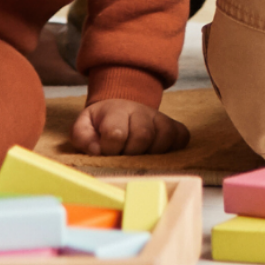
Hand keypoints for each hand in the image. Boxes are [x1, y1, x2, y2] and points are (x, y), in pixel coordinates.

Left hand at [69, 98, 190, 155]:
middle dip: (130, 153)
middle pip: (143, 137)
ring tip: (139, 156)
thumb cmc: (101, 124)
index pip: (116, 133)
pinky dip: (174, 148)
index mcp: (116, 111)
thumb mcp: (84, 126)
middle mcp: (141, 111)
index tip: (106, 152)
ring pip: (164, 138)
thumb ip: (82, 137)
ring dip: (151, 153)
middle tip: (123, 156)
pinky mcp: (174, 125)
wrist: (119, 108)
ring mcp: (159, 118)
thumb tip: (96, 150)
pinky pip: (182, 137)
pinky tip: (159, 153)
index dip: (110, 149)